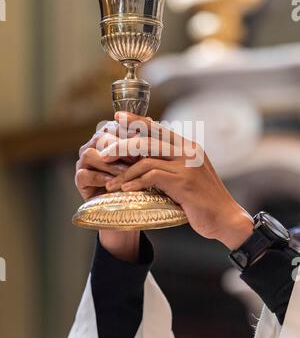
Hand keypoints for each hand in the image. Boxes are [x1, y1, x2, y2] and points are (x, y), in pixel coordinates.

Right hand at [75, 121, 139, 262]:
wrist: (127, 208)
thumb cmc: (137, 179)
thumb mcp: (143, 159)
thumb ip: (143, 140)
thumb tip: (149, 119)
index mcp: (107, 135)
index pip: (114, 126)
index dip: (128, 132)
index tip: (144, 140)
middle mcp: (93, 145)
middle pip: (101, 137)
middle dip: (120, 147)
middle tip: (137, 157)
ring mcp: (84, 162)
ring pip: (91, 154)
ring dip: (111, 163)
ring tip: (127, 172)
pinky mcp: (79, 178)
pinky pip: (86, 174)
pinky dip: (101, 178)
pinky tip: (113, 183)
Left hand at [102, 112, 252, 249]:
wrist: (226, 219)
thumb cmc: (203, 200)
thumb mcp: (189, 175)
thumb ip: (172, 164)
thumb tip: (147, 159)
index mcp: (188, 147)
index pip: (158, 127)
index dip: (136, 121)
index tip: (117, 117)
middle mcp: (188, 151)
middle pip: (147, 139)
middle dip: (122, 145)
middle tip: (104, 154)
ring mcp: (187, 165)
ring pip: (146, 158)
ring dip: (124, 172)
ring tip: (109, 183)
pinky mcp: (184, 181)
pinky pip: (152, 176)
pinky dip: (135, 183)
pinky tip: (125, 190)